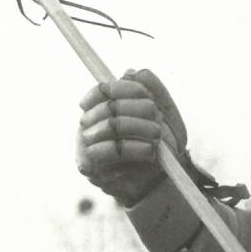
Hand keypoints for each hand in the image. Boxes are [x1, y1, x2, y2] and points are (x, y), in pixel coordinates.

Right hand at [76, 69, 187, 206]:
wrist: (162, 179)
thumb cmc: (159, 144)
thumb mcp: (165, 112)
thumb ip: (153, 89)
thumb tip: (132, 72)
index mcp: (101, 108)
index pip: (102, 90)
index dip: (124, 88)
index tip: (146, 96)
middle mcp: (87, 124)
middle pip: (109, 106)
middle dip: (140, 110)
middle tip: (157, 119)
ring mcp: (85, 145)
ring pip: (110, 126)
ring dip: (140, 128)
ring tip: (156, 136)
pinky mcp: (91, 167)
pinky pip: (109, 150)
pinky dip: (135, 148)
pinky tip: (149, 151)